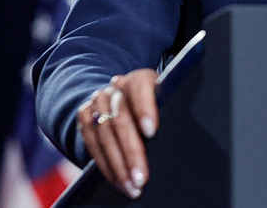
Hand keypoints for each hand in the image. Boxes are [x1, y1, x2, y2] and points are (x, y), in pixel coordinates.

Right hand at [76, 68, 158, 197]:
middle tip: (141, 178)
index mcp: (140, 79)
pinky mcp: (84, 116)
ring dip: (118, 166)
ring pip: (105, 135)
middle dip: (131, 153)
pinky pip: (92, 144)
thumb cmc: (153, 104)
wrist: (119, 96)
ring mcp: (97, 101)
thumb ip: (167, 110)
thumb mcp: (163, 101)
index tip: (151, 132)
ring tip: (131, 187)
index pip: (141, 89)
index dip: (145, 110)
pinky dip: (105, 166)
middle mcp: (116, 88)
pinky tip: (117, 181)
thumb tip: (181, 139)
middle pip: (121, 120)